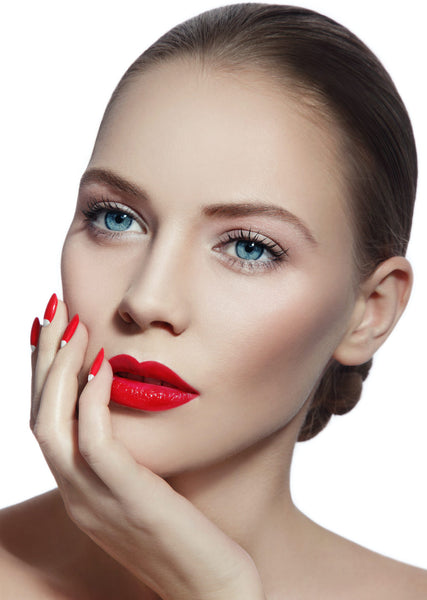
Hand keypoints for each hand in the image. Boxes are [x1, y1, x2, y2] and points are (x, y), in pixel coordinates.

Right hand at [30, 295, 265, 599]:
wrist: (212, 591)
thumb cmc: (188, 535)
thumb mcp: (147, 489)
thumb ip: (131, 455)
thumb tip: (133, 408)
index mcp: (81, 490)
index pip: (47, 422)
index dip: (43, 375)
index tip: (55, 332)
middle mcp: (78, 493)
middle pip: (39, 415)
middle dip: (43, 359)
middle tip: (54, 310)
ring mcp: (96, 499)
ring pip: (52, 425)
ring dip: (58, 371)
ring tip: (74, 325)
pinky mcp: (128, 499)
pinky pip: (97, 442)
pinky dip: (93, 400)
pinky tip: (106, 366)